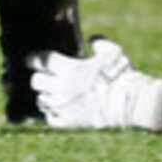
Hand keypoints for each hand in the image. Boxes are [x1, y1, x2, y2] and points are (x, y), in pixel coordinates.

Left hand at [27, 37, 161, 129]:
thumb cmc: (122, 75)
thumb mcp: (113, 52)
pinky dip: (51, 113)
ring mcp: (64, 106)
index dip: (34, 59)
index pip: (42, 61)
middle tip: (44, 77)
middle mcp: (62, 88)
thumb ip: (100, 43)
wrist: (129, 104)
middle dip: (38, 78)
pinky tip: (58, 109)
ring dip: (44, 95)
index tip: (31, 60)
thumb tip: (92, 39)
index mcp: (70, 69)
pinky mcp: (69, 122)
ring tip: (51, 93)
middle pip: (36, 82)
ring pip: (40, 100)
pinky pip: (50, 118)